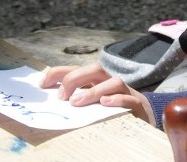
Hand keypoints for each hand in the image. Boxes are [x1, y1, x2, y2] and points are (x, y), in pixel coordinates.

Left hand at [40, 62, 155, 123]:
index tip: (42, 84)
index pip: (76, 69)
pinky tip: (105, 103)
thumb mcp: (92, 102)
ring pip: (112, 82)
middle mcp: (110, 81)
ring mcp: (125, 91)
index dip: (58, 73)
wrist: (144, 117)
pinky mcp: (137, 104)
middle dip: (75, 78)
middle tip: (61, 96)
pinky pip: (128, 98)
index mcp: (97, 79)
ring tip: (76, 103)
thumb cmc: (113, 109)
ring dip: (93, 91)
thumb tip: (53, 99)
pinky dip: (116, 99)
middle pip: (94, 69)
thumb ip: (77, 97)